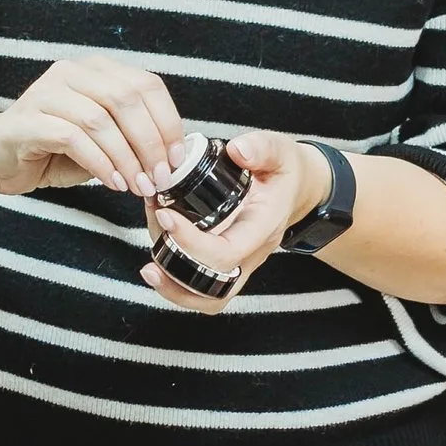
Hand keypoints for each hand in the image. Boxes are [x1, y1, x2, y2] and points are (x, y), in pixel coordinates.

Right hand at [0, 54, 193, 204]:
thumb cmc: (52, 150)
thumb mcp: (102, 140)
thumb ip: (131, 138)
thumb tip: (171, 158)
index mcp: (96, 70)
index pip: (146, 84)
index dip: (168, 122)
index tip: (177, 158)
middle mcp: (71, 72)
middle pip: (126, 99)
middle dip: (150, 143)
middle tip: (159, 177)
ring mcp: (46, 92)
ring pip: (100, 119)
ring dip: (125, 158)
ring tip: (136, 185)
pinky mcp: (27, 120)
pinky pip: (72, 138)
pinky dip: (98, 163)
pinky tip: (110, 182)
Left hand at [138, 129, 327, 311]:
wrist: (296, 189)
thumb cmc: (284, 171)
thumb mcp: (280, 151)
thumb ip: (261, 148)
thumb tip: (237, 149)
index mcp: (263, 227)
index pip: (226, 252)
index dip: (191, 242)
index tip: (166, 214)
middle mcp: (252, 253)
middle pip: (215, 291)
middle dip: (177, 282)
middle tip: (149, 258)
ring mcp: (239, 263)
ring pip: (206, 298)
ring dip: (174, 288)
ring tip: (149, 267)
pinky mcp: (225, 263)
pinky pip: (201, 287)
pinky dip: (176, 281)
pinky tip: (157, 258)